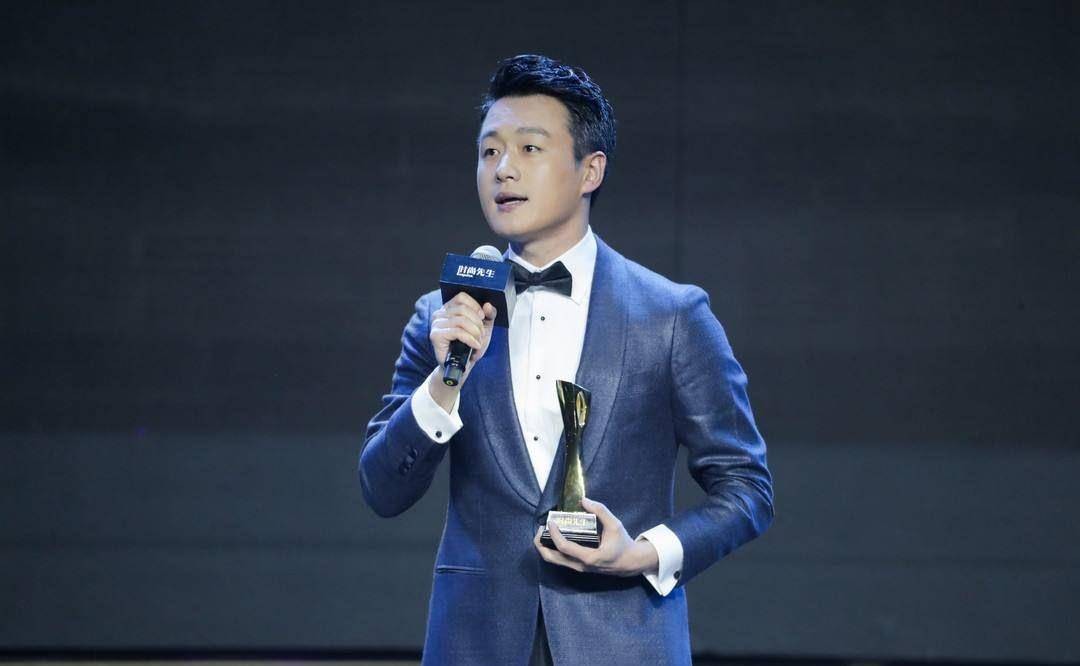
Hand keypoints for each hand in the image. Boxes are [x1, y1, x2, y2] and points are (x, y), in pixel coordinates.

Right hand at [428, 293, 496, 401]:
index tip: (482, 318)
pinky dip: (470, 339)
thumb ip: (489, 315)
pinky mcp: (435, 335)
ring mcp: (436, 324)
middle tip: (480, 335)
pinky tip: (474, 346)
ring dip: (475, 333)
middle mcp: (440, 313)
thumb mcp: (484, 328)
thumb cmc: (470, 346)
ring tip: (477, 342)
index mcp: (449, 308)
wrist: (462, 366)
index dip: (475, 306)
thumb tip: (487, 305)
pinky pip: (457, 332)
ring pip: (461, 320)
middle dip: (477, 324)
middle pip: (463, 309)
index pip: (462, 297)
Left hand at [533, 498, 658, 576]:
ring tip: (544, 531)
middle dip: (540, 544)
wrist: (630, 563)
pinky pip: (559, 559)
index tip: (551, 522)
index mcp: (589, 557)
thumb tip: (584, 500)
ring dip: (544, 546)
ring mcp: (578, 568)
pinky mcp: (578, 566)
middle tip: (539, 528)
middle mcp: (580, 566)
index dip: (554, 534)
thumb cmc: (622, 544)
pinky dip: (552, 548)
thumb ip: (601, 511)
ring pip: (553, 561)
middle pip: (551, 558)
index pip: (564, 547)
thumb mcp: (615, 525)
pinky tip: (554, 536)